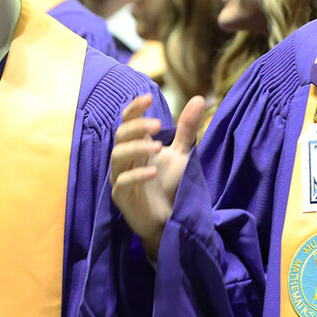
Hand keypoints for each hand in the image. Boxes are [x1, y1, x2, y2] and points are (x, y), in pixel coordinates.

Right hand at [109, 94, 204, 263]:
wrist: (171, 218)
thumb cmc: (171, 184)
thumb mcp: (182, 153)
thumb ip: (186, 128)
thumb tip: (199, 98)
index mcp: (136, 145)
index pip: (127, 121)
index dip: (134, 109)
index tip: (147, 98)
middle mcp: (125, 159)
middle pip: (120, 135)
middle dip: (136, 127)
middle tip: (157, 125)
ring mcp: (120, 177)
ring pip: (117, 156)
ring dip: (136, 148)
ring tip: (158, 147)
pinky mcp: (121, 197)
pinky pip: (122, 182)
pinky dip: (137, 175)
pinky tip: (154, 173)